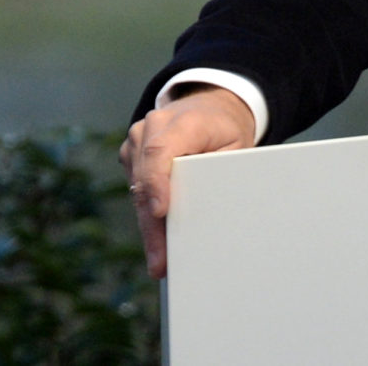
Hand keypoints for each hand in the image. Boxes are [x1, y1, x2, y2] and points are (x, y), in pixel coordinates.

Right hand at [119, 85, 256, 278]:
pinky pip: (135, 187)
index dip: (157, 181)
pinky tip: (157, 238)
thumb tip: (216, 213)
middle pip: (146, 176)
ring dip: (147, 224)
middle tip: (160, 261)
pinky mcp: (131, 152)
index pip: (161, 150)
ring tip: (159, 259)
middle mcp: (154, 125)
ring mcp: (138, 137)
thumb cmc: (224, 130)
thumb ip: (221, 172)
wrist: (208, 106)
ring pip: (136, 187)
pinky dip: (145, 213)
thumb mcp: (236, 146)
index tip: (160, 211)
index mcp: (185, 121)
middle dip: (152, 222)